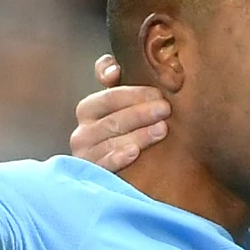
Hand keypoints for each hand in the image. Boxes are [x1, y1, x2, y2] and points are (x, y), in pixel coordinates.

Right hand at [73, 55, 171, 172]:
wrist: (128, 178)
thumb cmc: (130, 134)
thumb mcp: (126, 109)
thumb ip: (118, 83)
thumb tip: (112, 71)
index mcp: (90, 108)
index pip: (111, 96)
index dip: (134, 93)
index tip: (158, 93)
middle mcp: (83, 130)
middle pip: (113, 117)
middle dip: (141, 112)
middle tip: (166, 109)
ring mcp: (85, 153)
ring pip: (111, 140)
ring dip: (138, 134)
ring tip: (162, 129)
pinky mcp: (91, 174)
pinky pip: (103, 164)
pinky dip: (118, 157)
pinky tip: (135, 152)